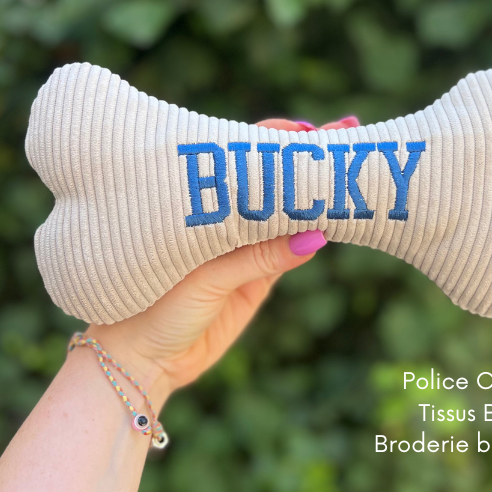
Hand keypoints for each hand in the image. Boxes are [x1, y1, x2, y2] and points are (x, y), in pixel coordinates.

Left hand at [84, 116, 357, 405]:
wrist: (143, 360)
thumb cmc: (154, 310)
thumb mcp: (206, 279)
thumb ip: (258, 258)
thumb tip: (315, 237)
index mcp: (200, 207)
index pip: (245, 162)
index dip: (277, 142)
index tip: (310, 131)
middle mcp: (223, 221)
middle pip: (273, 182)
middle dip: (308, 159)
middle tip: (349, 133)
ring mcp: (241, 249)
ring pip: (285, 214)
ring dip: (314, 195)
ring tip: (349, 175)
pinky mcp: (255, 280)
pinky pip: (287, 252)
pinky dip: (309, 237)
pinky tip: (332, 220)